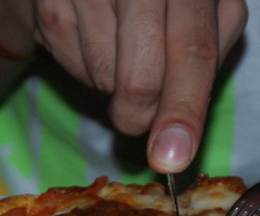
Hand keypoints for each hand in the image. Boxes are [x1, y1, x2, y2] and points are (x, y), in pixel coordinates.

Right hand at [33, 0, 247, 172]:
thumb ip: (209, 56)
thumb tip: (184, 130)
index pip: (195, 52)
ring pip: (106, 79)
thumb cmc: (159, 0)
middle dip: (143, 118)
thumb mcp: (202, 13)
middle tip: (140, 123)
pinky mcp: (51, 0)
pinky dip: (84, 67)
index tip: (173, 157)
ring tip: (118, 46)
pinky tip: (90, 34)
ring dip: (115, 85)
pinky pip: (73, 65)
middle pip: (142, 80)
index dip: (184, 110)